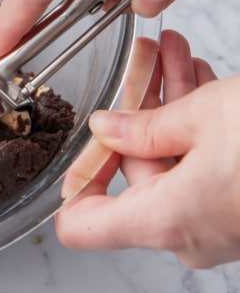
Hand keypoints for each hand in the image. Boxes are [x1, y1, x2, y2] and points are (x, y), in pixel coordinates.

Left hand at [56, 30, 239, 268]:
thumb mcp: (205, 118)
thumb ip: (144, 125)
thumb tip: (108, 128)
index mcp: (164, 222)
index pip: (81, 226)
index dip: (73, 182)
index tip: (83, 141)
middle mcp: (188, 236)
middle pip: (135, 177)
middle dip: (136, 110)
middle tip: (143, 61)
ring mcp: (219, 228)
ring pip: (174, 165)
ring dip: (171, 108)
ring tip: (173, 56)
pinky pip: (205, 172)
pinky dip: (199, 131)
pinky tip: (202, 81)